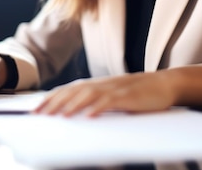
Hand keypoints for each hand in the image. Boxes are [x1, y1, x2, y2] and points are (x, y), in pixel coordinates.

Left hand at [34, 72, 174, 116]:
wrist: (165, 83)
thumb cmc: (139, 93)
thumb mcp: (114, 96)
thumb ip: (97, 102)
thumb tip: (76, 114)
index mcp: (98, 84)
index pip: (69, 89)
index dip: (51, 98)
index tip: (36, 109)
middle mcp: (103, 84)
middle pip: (74, 91)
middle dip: (55, 103)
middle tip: (40, 114)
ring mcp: (115, 89)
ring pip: (89, 95)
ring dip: (73, 105)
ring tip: (60, 116)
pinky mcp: (129, 96)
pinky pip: (111, 101)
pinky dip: (99, 107)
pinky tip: (90, 116)